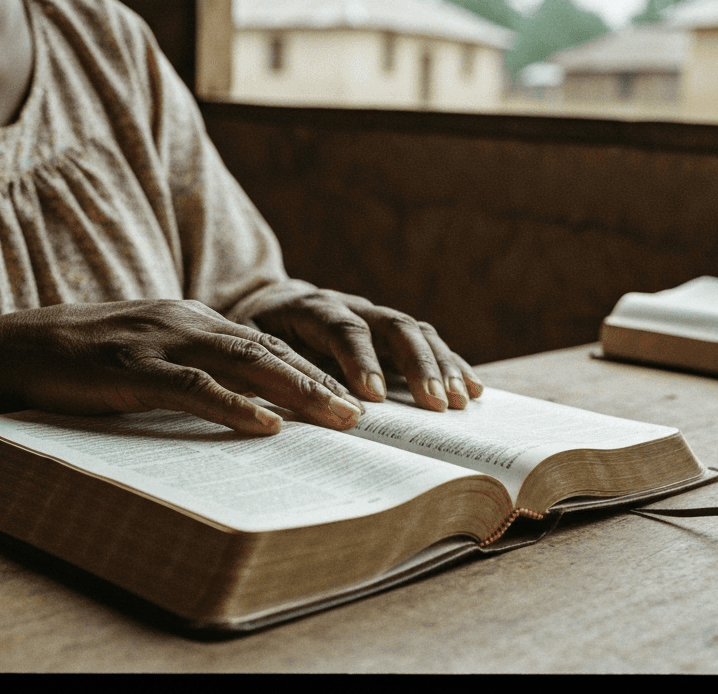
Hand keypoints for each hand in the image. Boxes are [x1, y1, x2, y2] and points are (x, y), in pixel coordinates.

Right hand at [0, 299, 363, 433]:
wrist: (12, 349)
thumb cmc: (80, 363)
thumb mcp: (144, 358)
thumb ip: (187, 372)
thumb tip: (236, 408)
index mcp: (189, 319)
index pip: (264, 344)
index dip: (311, 370)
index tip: (350, 396)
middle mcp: (185, 321)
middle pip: (268, 350)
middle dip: (321, 381)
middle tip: (365, 412)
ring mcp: (160, 342)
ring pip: (244, 364)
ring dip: (298, 391)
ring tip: (338, 418)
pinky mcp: (133, 370)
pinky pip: (195, 388)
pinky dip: (236, 406)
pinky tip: (267, 424)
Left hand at [247, 289, 482, 411]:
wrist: (262, 304)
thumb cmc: (252, 336)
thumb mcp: (245, 351)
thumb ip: (265, 373)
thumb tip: (282, 412)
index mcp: (310, 307)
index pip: (342, 328)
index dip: (359, 360)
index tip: (372, 396)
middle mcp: (350, 304)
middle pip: (392, 325)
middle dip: (416, 364)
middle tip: (434, 403)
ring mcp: (374, 315)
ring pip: (416, 331)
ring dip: (441, 366)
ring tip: (460, 401)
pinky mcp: (389, 332)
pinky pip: (426, 342)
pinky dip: (451, 364)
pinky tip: (472, 389)